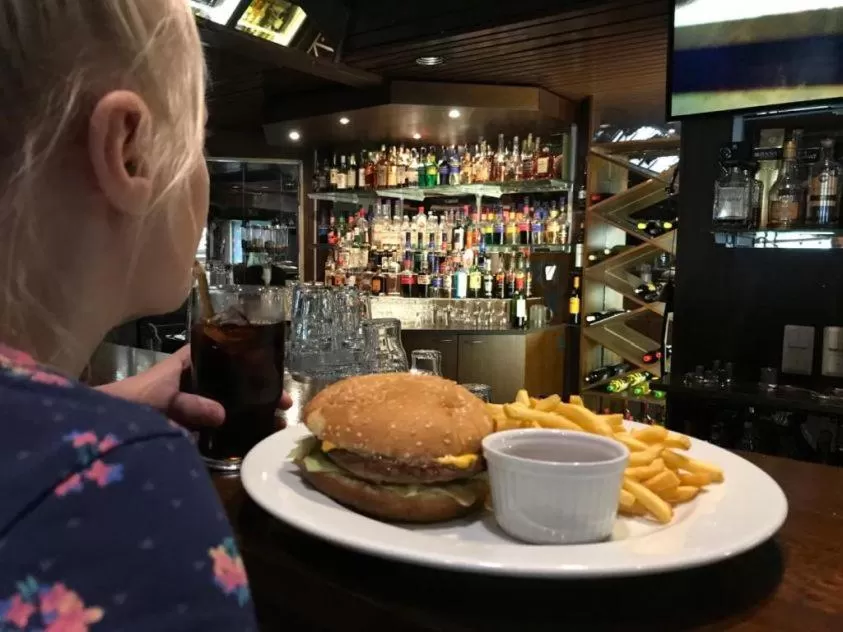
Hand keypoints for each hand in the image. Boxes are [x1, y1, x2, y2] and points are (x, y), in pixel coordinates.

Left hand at [96, 345, 292, 428]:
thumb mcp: (164, 397)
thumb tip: (224, 415)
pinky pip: (218, 426)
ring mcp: (193, 404)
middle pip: (233, 381)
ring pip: (230, 403)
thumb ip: (192, 405)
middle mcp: (194, 381)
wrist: (104, 425)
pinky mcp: (190, 426)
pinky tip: (253, 437)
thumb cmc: (134, 400)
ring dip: (251, 411)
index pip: (220, 349)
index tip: (269, 362)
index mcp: (188, 364)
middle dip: (258, 389)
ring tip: (276, 422)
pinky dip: (235, 430)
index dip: (244, 353)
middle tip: (284, 401)